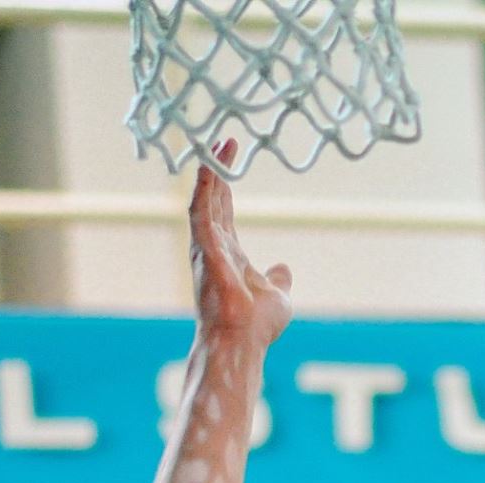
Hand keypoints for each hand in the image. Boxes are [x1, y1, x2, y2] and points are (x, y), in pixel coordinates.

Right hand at [189, 140, 292, 350]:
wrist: (242, 342)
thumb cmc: (255, 325)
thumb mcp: (277, 295)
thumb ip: (278, 279)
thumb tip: (283, 268)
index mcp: (227, 252)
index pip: (223, 207)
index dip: (225, 181)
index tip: (229, 153)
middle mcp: (212, 245)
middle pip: (212, 197)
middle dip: (217, 167)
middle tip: (223, 138)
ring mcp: (205, 246)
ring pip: (203, 199)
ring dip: (209, 171)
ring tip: (215, 144)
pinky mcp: (204, 248)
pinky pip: (200, 210)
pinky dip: (203, 187)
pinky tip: (208, 165)